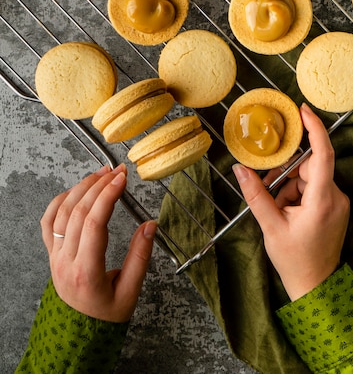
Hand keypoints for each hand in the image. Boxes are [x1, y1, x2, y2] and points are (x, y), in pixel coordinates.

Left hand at [40, 163, 156, 321]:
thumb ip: (140, 256)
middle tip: (116, 171)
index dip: (108, 196)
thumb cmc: (107, 314)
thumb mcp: (130, 291)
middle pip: (77, 212)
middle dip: (98, 186)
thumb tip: (151, 225)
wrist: (81, 332)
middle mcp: (65, 262)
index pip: (94, 224)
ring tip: (100, 174)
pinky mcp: (52, 253)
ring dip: (81, 188)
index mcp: (86, 272)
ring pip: (61, 212)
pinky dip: (60, 201)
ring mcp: (55, 256)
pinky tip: (75, 190)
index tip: (122, 179)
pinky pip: (48, 221)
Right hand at [233, 103, 349, 300]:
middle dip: (286, 174)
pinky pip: (313, 188)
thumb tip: (239, 168)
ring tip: (277, 210)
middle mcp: (335, 197)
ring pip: (309, 177)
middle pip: (309, 167)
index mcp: (323, 200)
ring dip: (289, 186)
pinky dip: (296, 193)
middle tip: (269, 189)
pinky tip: (286, 212)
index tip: (303, 111)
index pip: (323, 154)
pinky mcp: (334, 206)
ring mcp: (337, 202)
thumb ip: (255, 194)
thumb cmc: (295, 260)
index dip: (314, 129)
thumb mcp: (270, 226)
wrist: (315, 285)